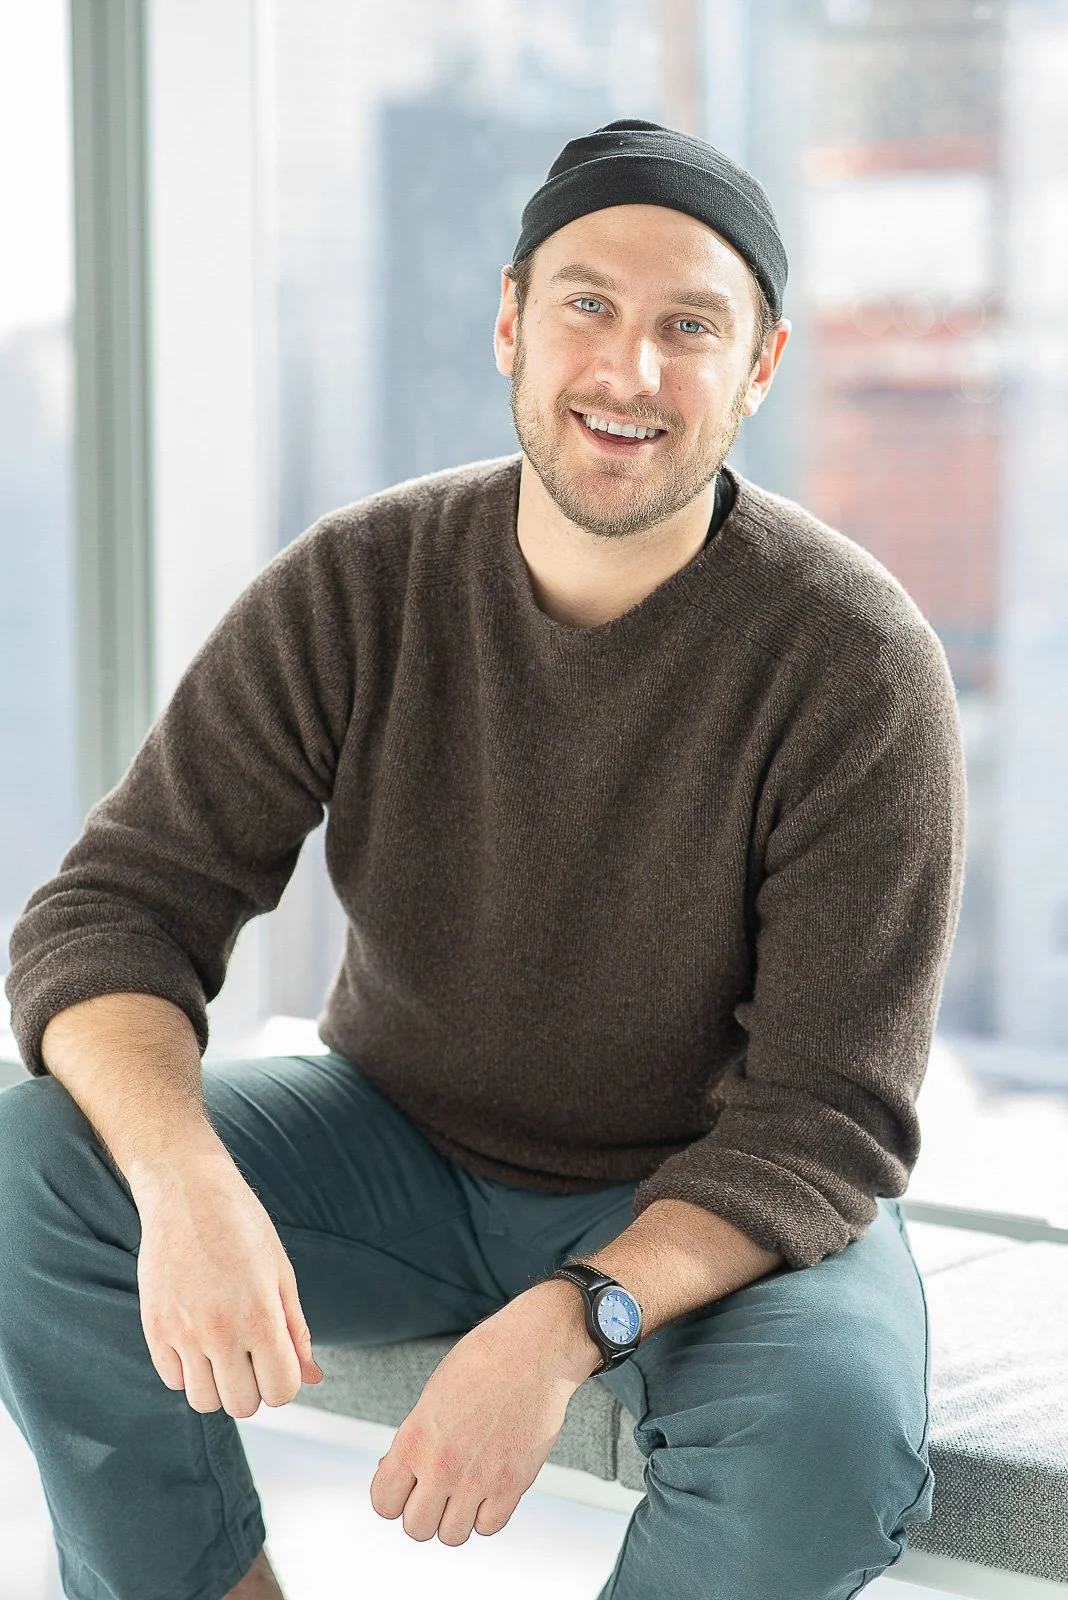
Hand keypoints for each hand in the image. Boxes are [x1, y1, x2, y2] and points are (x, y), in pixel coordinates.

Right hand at [133, 1152, 323, 1416]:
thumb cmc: (242, 1227)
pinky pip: (173, 1380)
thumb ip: (295, 1331)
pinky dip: (187, 1370)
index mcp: (260, 1317)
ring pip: (203, 1401)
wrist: (187, 1191)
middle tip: (251, 1352)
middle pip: (241, 1405)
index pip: (281, 1391)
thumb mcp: (281, 1274)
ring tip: (223, 1347)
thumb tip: (312, 1377)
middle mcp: (220, 1331)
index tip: (278, 1359)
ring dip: (218, 1384)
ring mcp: (182, 1332)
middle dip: (253, 1386)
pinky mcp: (154, 1328)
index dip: (284, 1380)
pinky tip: (197, 1337)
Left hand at [369, 1289, 594, 1544]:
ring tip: (464, 1492)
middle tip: (436, 1491)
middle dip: (423, 1512)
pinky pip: (489, 1527)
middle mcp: (441, 1466)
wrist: (531, 1351)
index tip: (407, 1487)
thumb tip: (401, 1474)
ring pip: (451, 1536)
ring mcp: (478, 1479)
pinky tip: (489, 1490)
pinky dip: (487, 1515)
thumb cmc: (482, 1363)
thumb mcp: (431, 1396)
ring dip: (455, 1518)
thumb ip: (415, 1440)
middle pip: (416, 1529)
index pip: (384, 1503)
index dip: (394, 1497)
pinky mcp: (512, 1484)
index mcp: (414, 1439)